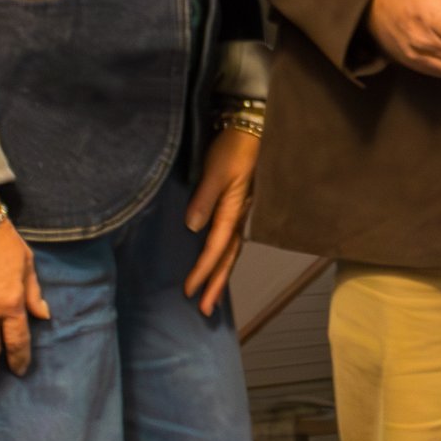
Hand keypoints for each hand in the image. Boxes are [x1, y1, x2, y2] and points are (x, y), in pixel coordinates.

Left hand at [184, 124, 259, 317]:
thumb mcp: (217, 171)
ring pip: (231, 253)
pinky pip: (231, 241)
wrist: (252, 129)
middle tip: (205, 311)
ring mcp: (240, 213)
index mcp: (233, 211)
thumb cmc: (233, 148)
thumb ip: (204, 198)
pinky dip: (224, 259)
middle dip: (216, 285)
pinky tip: (218, 265)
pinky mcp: (237, 206)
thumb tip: (192, 227)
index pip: (216, 249)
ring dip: (221, 276)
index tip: (189, 292)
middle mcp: (238, 217)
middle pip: (227, 259)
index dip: (202, 271)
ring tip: (212, 297)